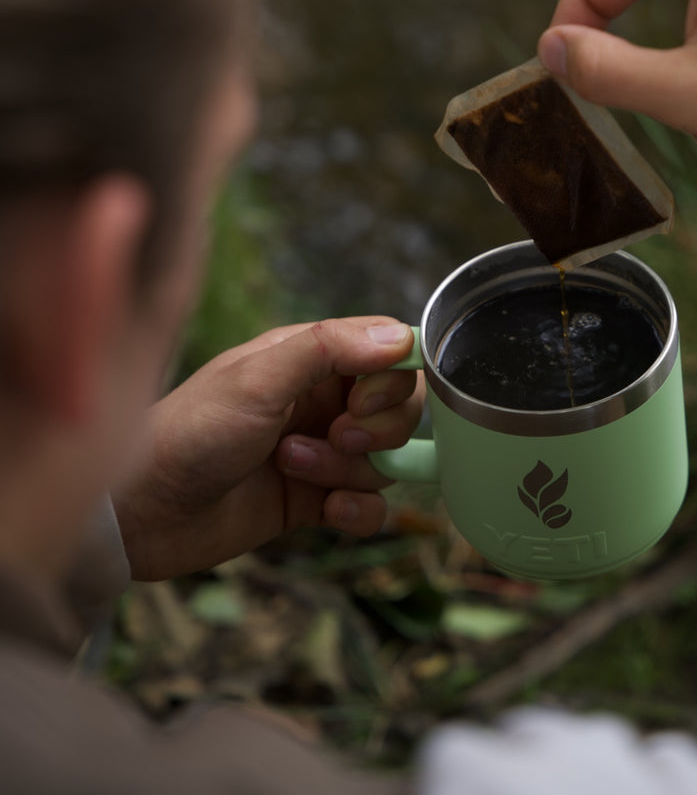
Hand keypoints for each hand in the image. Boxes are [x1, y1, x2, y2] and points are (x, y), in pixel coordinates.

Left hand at [114, 317, 420, 580]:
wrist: (142, 513)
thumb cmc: (191, 431)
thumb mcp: (258, 379)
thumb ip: (329, 349)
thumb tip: (400, 336)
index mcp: (310, 358)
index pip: (389, 351)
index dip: (393, 378)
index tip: (363, 399)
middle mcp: (320, 400)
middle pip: (399, 408)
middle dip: (378, 429)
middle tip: (336, 437)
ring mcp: (319, 451)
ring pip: (384, 459)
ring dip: (350, 470)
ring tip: (290, 467)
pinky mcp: (312, 501)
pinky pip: (370, 506)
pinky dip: (360, 511)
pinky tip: (326, 512)